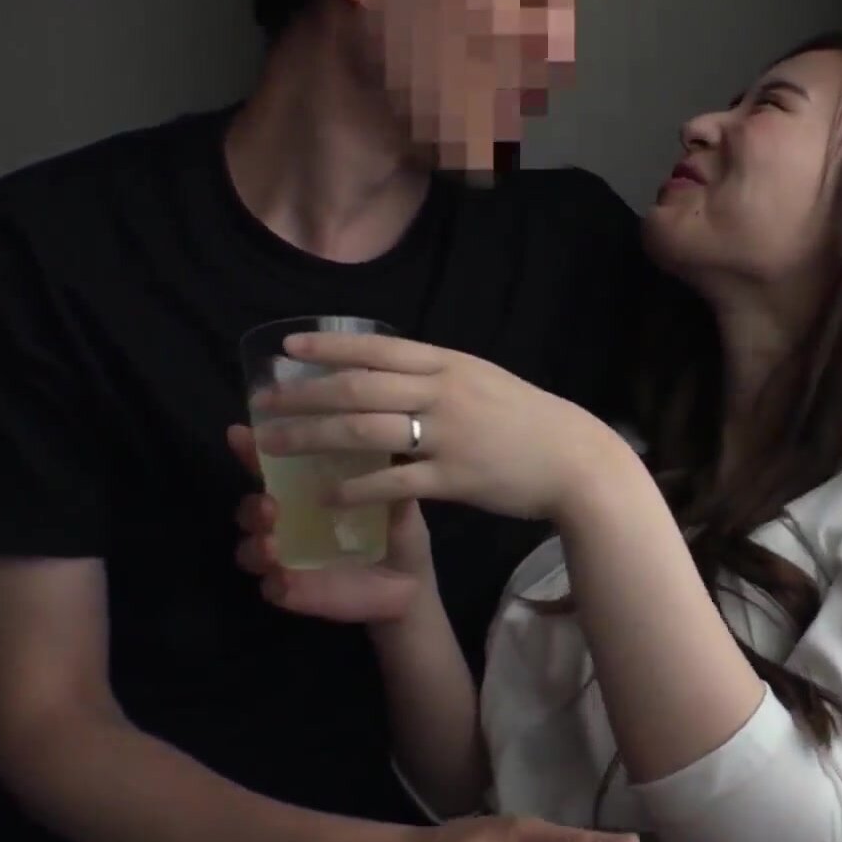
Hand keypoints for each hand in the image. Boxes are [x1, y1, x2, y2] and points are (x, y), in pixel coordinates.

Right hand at [226, 424, 431, 622]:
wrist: (408, 586)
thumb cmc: (398, 534)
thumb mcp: (397, 500)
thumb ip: (386, 474)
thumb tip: (382, 438)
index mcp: (308, 492)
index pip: (273, 469)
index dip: (252, 452)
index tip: (241, 435)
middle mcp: (290, 522)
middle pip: (251, 508)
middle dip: (252, 505)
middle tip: (269, 505)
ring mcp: (286, 558)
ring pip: (249, 549)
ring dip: (254, 544)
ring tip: (272, 544)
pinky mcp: (292, 591)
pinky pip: (270, 587)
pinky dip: (274, 581)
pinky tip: (285, 577)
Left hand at [248, 332, 628, 521]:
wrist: (577, 460)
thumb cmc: (530, 422)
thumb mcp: (485, 382)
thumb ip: (440, 378)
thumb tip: (394, 375)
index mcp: (450, 365)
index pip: (378, 349)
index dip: (330, 347)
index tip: (289, 349)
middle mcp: (444, 393)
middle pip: (359, 388)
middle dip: (305, 394)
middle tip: (264, 401)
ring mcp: (448, 435)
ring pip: (365, 431)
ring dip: (313, 437)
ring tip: (275, 445)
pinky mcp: (454, 478)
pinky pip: (393, 482)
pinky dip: (356, 488)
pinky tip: (326, 494)